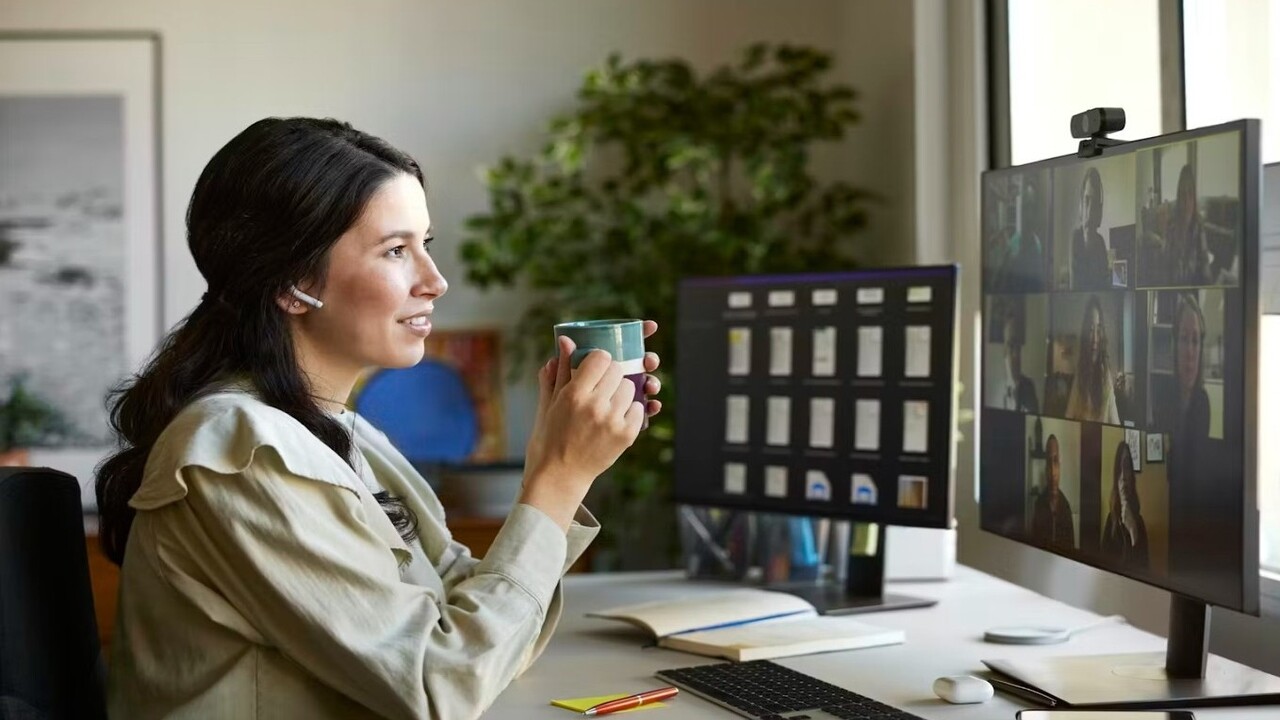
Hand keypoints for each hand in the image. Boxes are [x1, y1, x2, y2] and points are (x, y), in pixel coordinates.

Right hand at [521, 321, 662, 527]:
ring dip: (622, 392)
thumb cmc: (550, 438)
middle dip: (611, 375)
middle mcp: (595, 406)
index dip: (599, 360)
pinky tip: (616, 418)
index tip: (596, 367)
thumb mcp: (549, 403)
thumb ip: (560, 371)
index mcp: (574, 395)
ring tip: (608, 404)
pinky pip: (640, 409)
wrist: (559, 475)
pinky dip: (630, 411)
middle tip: (602, 386)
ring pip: (631, 388)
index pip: (601, 358)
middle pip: (618, 370)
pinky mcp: (626, 435)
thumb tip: (565, 341)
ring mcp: (613, 421)